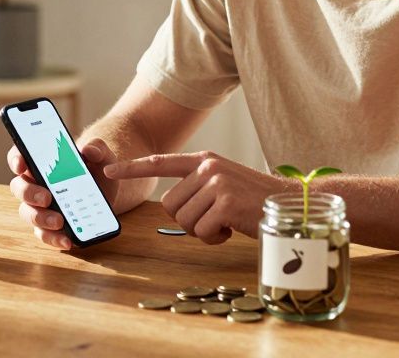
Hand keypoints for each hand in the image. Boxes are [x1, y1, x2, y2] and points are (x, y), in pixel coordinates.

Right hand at [7, 138, 120, 249]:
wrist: (110, 192)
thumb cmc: (98, 168)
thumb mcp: (102, 155)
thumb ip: (97, 147)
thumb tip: (89, 150)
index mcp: (42, 162)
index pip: (20, 157)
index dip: (16, 159)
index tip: (21, 165)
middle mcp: (35, 184)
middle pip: (19, 187)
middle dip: (29, 193)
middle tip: (47, 198)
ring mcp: (40, 207)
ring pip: (28, 213)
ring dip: (41, 218)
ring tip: (60, 221)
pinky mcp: (49, 227)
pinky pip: (44, 234)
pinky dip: (54, 239)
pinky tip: (67, 240)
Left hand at [104, 151, 297, 244]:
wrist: (290, 205)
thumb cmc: (254, 202)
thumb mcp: (224, 184)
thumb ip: (198, 187)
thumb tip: (170, 205)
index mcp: (204, 160)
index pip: (161, 162)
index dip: (133, 168)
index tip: (109, 172)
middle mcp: (207, 167)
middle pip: (170, 205)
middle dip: (190, 219)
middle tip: (216, 218)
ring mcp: (216, 183)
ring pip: (184, 220)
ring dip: (204, 230)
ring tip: (227, 221)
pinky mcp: (224, 201)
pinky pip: (202, 230)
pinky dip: (216, 237)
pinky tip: (233, 228)